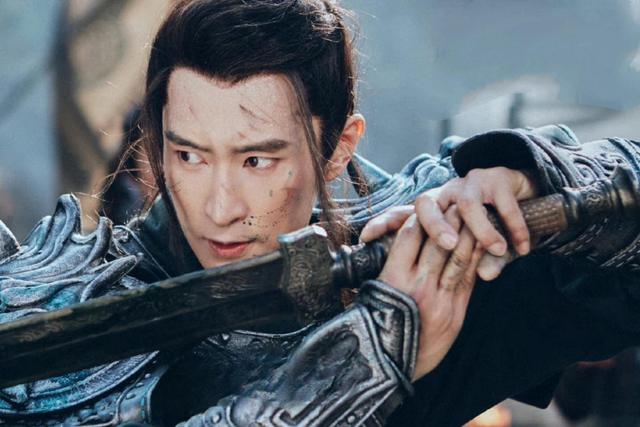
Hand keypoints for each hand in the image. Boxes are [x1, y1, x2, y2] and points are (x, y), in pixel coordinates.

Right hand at [371, 209, 480, 380]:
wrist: (389, 366)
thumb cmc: (375, 327)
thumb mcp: (373, 295)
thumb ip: (386, 271)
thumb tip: (392, 248)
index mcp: (393, 279)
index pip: (408, 237)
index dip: (418, 219)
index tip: (424, 208)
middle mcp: (418, 285)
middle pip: (437, 242)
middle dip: (448, 219)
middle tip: (456, 201)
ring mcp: (440, 300)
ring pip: (457, 257)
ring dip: (467, 233)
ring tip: (473, 215)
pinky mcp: (456, 314)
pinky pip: (468, 279)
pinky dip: (475, 259)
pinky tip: (480, 245)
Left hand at [413, 167, 536, 279]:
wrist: (528, 196)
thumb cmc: (496, 225)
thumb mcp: (484, 247)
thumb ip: (481, 260)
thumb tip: (485, 276)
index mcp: (435, 207)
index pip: (410, 215)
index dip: (408, 228)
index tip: (419, 246)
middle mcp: (447, 191)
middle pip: (427, 205)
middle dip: (435, 227)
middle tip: (450, 246)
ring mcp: (471, 182)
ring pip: (467, 204)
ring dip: (482, 230)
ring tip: (499, 250)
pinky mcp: (499, 177)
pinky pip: (504, 204)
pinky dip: (515, 228)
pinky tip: (523, 248)